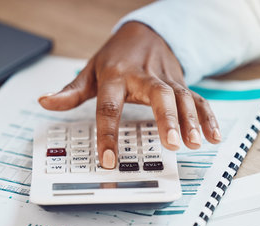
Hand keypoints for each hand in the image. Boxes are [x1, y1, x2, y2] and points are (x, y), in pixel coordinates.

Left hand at [38, 22, 220, 168]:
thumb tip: (45, 102)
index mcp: (116, 76)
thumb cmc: (115, 56)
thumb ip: (70, 91)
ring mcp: (166, 79)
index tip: (107, 159)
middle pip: (158, 95)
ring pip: (182, 97)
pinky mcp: (181, 84)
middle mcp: (143, 77)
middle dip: (167, 118)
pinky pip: (197, 99)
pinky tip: (214, 136)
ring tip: (196, 143)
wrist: (145, 33)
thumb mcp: (90, 71)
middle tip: (171, 143)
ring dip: (191, 121)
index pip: (109, 106)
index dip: (107, 134)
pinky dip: (208, 117)